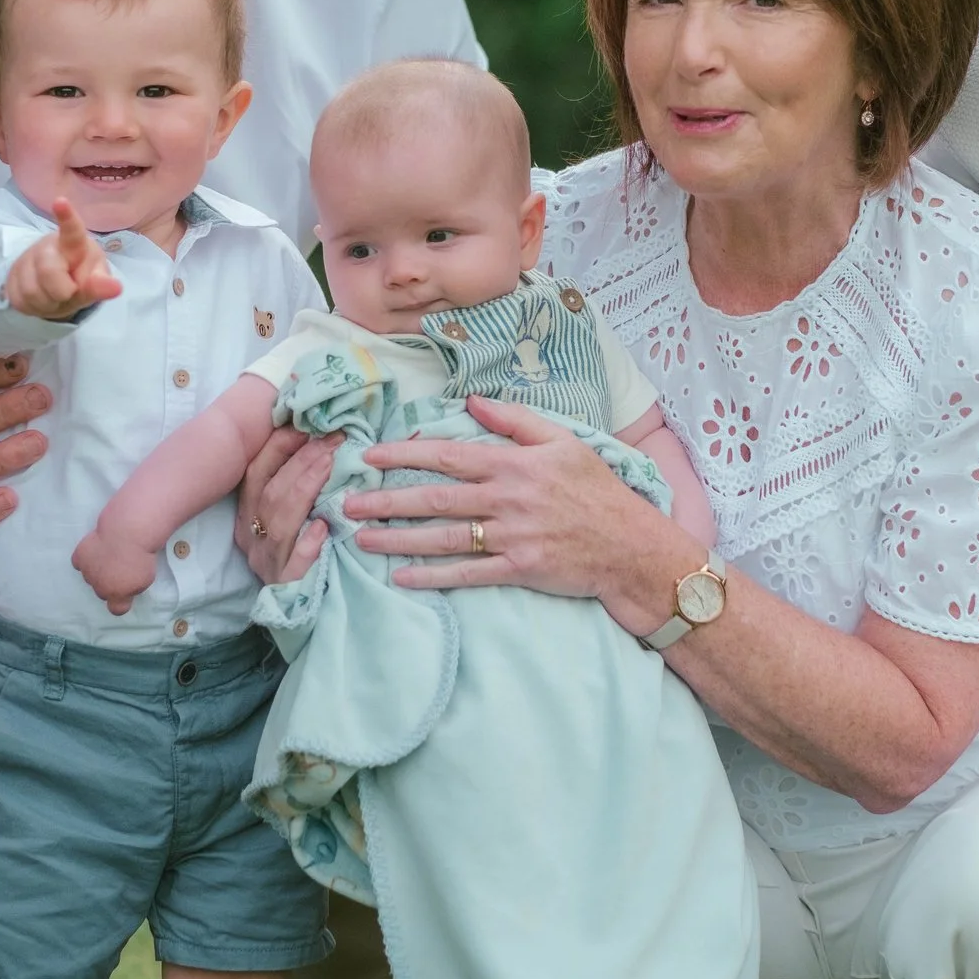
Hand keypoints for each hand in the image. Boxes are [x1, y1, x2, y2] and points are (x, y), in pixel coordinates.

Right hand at [7, 198, 122, 321]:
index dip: (67, 217)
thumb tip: (116, 287)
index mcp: (74, 243)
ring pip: (32, 291)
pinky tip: (42, 299)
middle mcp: (47, 246)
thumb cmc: (81, 276)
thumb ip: (100, 284)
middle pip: (48, 270)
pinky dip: (35, 308)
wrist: (56, 287)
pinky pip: (20, 300)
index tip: (61, 201)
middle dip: (61, 291)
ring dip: (48, 303)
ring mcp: (27, 260)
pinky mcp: (11, 277)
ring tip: (55, 297)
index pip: (71, 230)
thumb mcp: (94, 282)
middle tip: (68, 293)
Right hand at [72, 529, 157, 613]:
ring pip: (90, 577)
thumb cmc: (141, 556)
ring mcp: (88, 573)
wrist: (127, 534)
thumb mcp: (145, 579)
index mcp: (117, 596)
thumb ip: (132, 589)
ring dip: (97, 570)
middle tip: (118, 568)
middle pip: (102, 592)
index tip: (125, 592)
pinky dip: (85, 559)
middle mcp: (99, 588)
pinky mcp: (80, 557)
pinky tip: (94, 551)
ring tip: (108, 555)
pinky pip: (79, 563)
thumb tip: (124, 590)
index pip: (116, 610)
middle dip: (108, 583)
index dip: (121, 601)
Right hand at [235, 426, 337, 584]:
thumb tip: (317, 439)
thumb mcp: (289, 516)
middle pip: (271, 493)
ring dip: (306, 490)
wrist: (302, 612)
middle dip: (303, 462)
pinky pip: (292, 565)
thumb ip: (294, 485)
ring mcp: (266, 563)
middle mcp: (250, 537)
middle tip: (333, 439)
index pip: (255, 474)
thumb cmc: (298, 553)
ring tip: (330, 465)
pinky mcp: (285, 587)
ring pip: (281, 524)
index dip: (279, 448)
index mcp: (246, 515)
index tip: (308, 427)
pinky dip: (306, 545)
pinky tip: (323, 527)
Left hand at [345, 395, 691, 623]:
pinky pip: (467, 574)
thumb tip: (472, 401)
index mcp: (514, 464)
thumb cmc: (599, 491)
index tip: (369, 456)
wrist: (632, 545)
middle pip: (436, 498)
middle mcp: (507, 498)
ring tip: (361, 538)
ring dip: (398, 538)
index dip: (405, 454)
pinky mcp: (519, 570)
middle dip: (386, 499)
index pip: (448, 455)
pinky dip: (433, 577)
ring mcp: (512, 537)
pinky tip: (402, 577)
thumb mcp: (564, 442)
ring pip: (444, 537)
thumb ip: (517, 420)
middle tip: (346, 502)